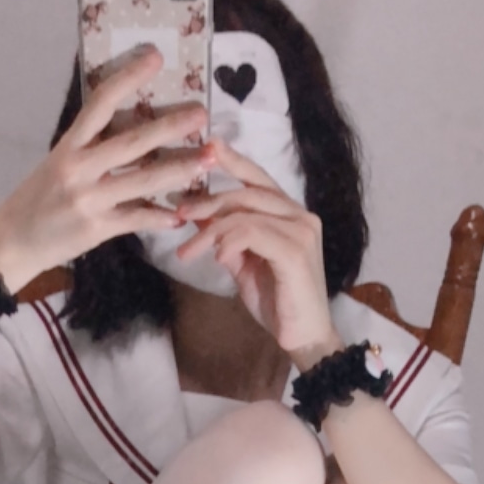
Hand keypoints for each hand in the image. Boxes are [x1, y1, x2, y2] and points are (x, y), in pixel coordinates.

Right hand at [0, 50, 213, 291]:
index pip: (99, 104)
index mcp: (68, 146)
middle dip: (170, 127)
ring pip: (143, 181)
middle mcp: (78, 169)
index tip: (154, 58)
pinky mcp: (96, 230)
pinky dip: (160, 217)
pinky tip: (181, 214)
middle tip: (201, 113)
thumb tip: (125, 128)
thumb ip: (89, 148)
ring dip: (180, 170)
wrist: (10, 244)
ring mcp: (89, 201)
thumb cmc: (35, 200)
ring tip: (208, 159)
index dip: (128, 78)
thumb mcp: (57, 164)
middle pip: (132, 143)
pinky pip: (136, 220)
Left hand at [175, 137, 340, 365]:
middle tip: (180, 215)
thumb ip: (229, 240)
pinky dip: (229, 242)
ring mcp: (301, 230)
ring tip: (188, 249)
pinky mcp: (296, 251)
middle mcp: (300, 215)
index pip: (258, 179)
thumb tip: (205, 222)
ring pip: (245, 213)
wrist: (303, 337)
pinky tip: (218, 258)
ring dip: (210, 230)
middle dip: (208, 201)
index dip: (232, 160)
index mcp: (289, 214)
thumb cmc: (277, 303)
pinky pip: (253, 233)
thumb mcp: (245, 265)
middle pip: (246, 193)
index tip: (206, 147)